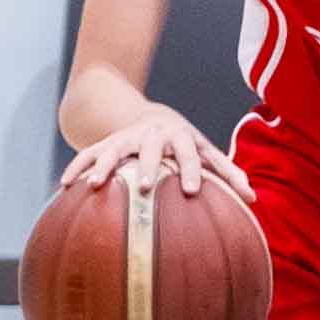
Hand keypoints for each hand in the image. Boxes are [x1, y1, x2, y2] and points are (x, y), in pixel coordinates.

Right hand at [60, 108, 254, 200]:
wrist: (153, 119)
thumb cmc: (187, 145)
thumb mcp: (208, 153)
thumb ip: (229, 174)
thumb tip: (254, 200)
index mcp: (181, 138)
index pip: (189, 152)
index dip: (191, 169)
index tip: (192, 191)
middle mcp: (153, 136)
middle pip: (149, 149)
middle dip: (147, 166)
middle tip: (145, 186)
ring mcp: (127, 138)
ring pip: (113, 150)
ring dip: (103, 165)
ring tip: (94, 185)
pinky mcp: (106, 143)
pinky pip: (88, 154)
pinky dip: (76, 167)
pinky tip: (64, 186)